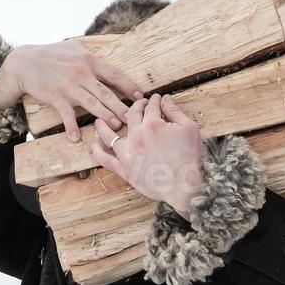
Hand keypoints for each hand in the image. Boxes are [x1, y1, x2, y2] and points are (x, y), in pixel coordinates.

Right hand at [0, 40, 142, 142]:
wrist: (25, 62)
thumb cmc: (51, 54)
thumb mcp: (74, 48)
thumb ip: (91, 56)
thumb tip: (108, 61)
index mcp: (89, 61)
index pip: (114, 75)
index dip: (129, 87)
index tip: (140, 98)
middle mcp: (82, 73)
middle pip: (107, 93)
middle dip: (122, 107)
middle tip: (135, 118)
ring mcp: (69, 86)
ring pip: (92, 104)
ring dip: (105, 116)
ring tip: (115, 127)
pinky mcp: (56, 97)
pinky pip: (66, 115)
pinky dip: (71, 127)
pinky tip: (76, 138)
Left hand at [90, 95, 205, 220]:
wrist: (184, 186)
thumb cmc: (189, 157)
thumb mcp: (189, 128)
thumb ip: (175, 111)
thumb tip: (165, 99)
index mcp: (152, 124)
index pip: (151, 106)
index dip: (154, 100)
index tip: (156, 99)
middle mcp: (136, 136)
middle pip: (131, 115)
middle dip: (136, 105)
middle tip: (139, 104)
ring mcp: (128, 153)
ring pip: (109, 135)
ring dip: (104, 125)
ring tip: (100, 120)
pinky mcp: (125, 170)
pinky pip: (106, 160)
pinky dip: (98, 152)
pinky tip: (94, 145)